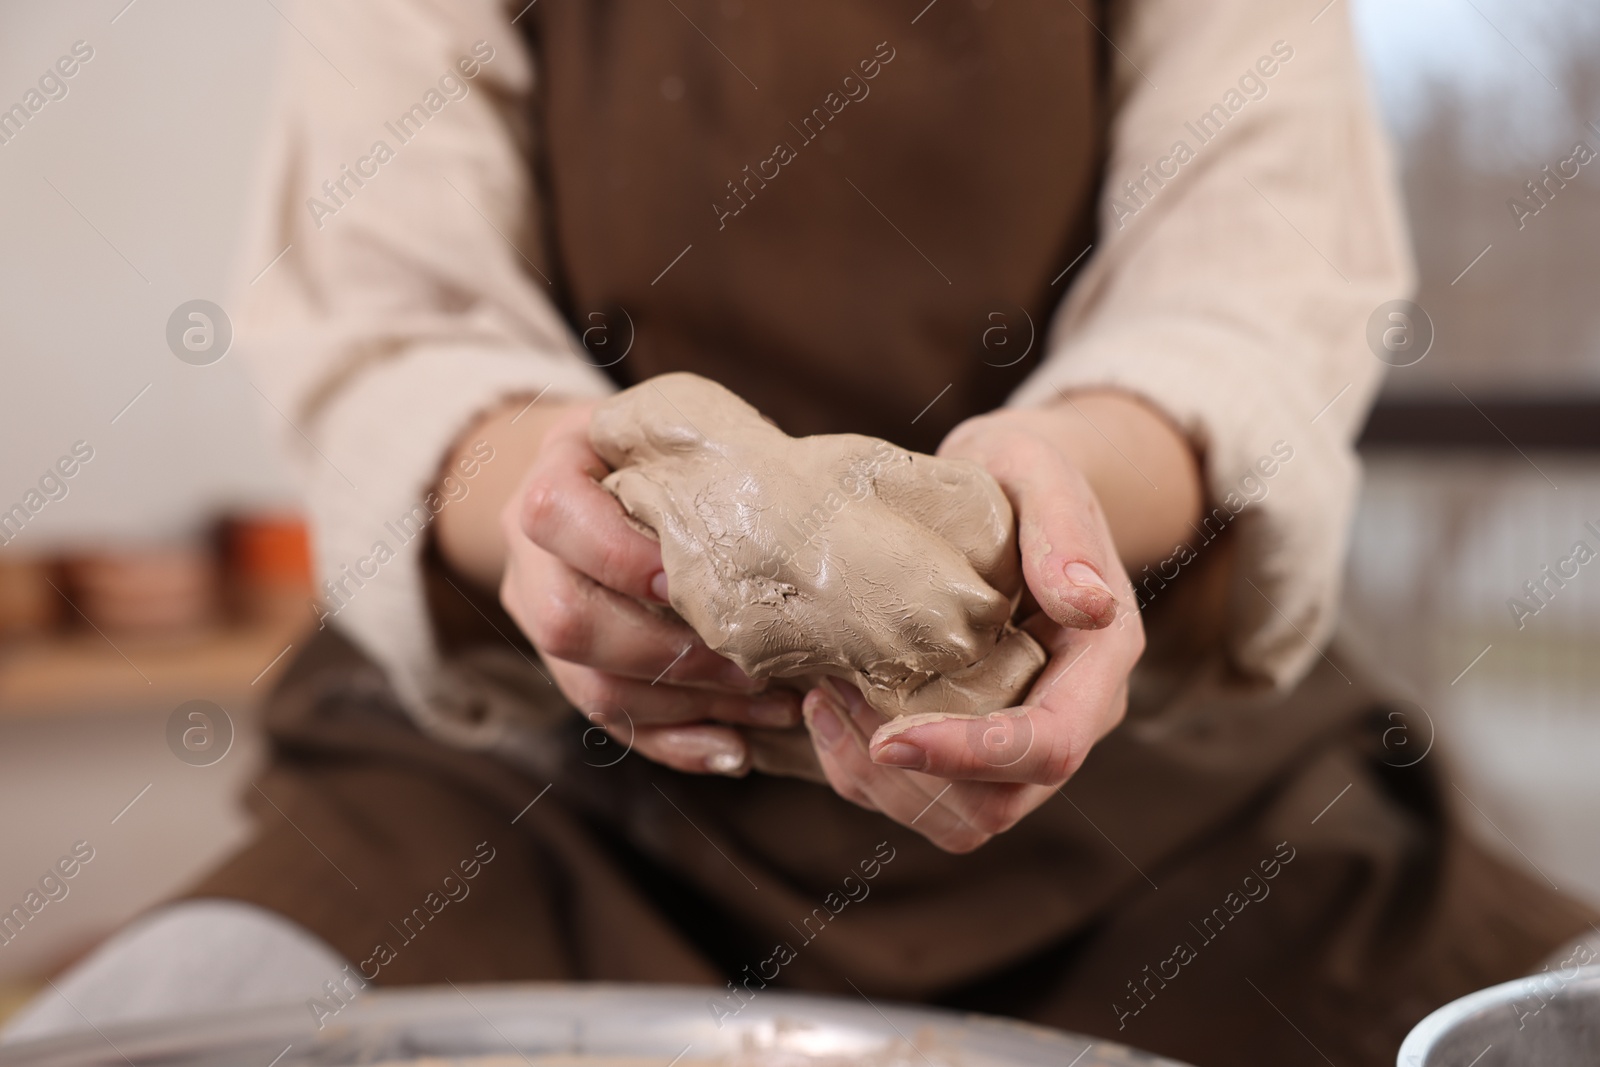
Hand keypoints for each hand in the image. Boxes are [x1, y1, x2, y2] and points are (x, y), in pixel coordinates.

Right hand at [499, 403, 802, 775]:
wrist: (593, 479)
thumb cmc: (650, 452)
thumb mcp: (662, 429)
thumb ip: (698, 456)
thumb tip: (794, 499)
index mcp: (549, 482)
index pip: (556, 518)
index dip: (620, 557)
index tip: (691, 579)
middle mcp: (530, 559)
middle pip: (567, 625)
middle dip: (665, 654)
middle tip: (753, 663)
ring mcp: (542, 621)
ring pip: (591, 687)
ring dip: (687, 706)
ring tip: (770, 706)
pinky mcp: (569, 669)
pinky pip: (611, 722)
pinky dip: (675, 742)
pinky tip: (734, 749)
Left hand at [801, 407, 1149, 852]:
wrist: (1007, 488)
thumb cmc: (1021, 473)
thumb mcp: (1039, 474)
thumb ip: (1063, 532)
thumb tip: (1090, 605)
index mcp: (1099, 663)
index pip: (1051, 745)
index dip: (972, 755)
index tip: (887, 736)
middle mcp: (1068, 716)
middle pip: (999, 806)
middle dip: (907, 778)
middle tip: (831, 698)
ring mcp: (1019, 737)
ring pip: (956, 818)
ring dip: (876, 782)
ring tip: (822, 697)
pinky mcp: (971, 740)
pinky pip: (918, 795)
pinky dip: (859, 768)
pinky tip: (823, 701)